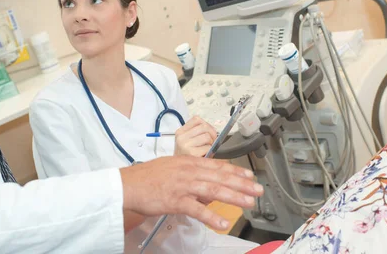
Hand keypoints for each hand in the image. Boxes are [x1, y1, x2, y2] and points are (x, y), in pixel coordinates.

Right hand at [119, 155, 262, 229]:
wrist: (128, 184)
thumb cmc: (148, 176)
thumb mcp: (172, 167)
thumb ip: (190, 173)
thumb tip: (206, 182)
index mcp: (189, 162)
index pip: (218, 166)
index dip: (236, 171)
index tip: (250, 176)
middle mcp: (189, 171)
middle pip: (220, 177)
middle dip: (242, 184)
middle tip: (258, 190)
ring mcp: (183, 185)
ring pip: (214, 190)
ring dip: (234, 197)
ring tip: (248, 203)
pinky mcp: (176, 200)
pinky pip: (197, 209)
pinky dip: (211, 216)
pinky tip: (223, 223)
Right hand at [174, 116, 217, 156]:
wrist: (176, 171)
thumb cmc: (185, 156)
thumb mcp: (186, 141)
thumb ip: (196, 133)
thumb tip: (213, 130)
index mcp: (180, 132)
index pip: (197, 119)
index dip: (206, 124)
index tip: (208, 131)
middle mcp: (181, 137)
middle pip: (204, 126)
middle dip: (212, 133)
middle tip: (211, 141)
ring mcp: (185, 145)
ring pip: (207, 136)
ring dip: (211, 143)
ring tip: (207, 148)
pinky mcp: (191, 153)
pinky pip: (208, 147)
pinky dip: (210, 150)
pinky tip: (205, 154)